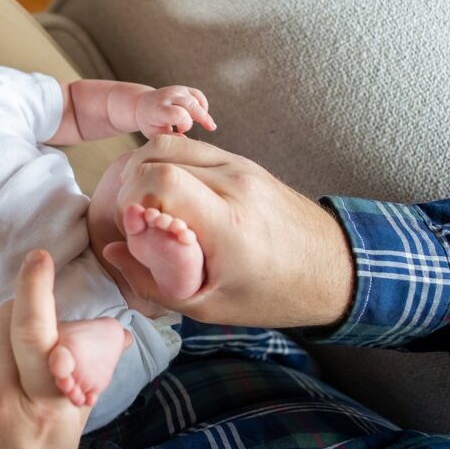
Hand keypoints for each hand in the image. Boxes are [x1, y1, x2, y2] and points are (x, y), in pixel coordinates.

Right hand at [102, 134, 353, 328]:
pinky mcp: (242, 162)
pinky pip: (190, 148)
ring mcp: (240, 166)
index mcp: (229, 224)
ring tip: (148, 205)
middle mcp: (235, 184)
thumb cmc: (273, 294)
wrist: (335, 269)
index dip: (131, 199)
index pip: (160, 179)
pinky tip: (169, 196)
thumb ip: (153, 279)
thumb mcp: (208, 306)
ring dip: (145, 168)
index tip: (133, 227)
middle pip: (157, 154)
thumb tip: (115, 249)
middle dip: (131, 185)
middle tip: (137, 218)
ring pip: (170, 143)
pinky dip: (167, 164)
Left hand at [134, 85, 215, 137]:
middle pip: (191, 105)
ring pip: (197, 100)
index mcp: (158, 108)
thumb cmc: (149, 122)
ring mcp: (177, 90)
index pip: (178, 114)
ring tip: (202, 124)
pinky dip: (203, 105)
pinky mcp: (183, 88)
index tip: (181, 130)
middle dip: (203, 117)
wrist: (142, 104)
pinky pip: (199, 95)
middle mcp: (168, 96)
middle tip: (211, 128)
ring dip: (202, 113)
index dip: (185, 124)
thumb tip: (184, 140)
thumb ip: (168, 137)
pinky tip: (201, 115)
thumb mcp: (153, 133)